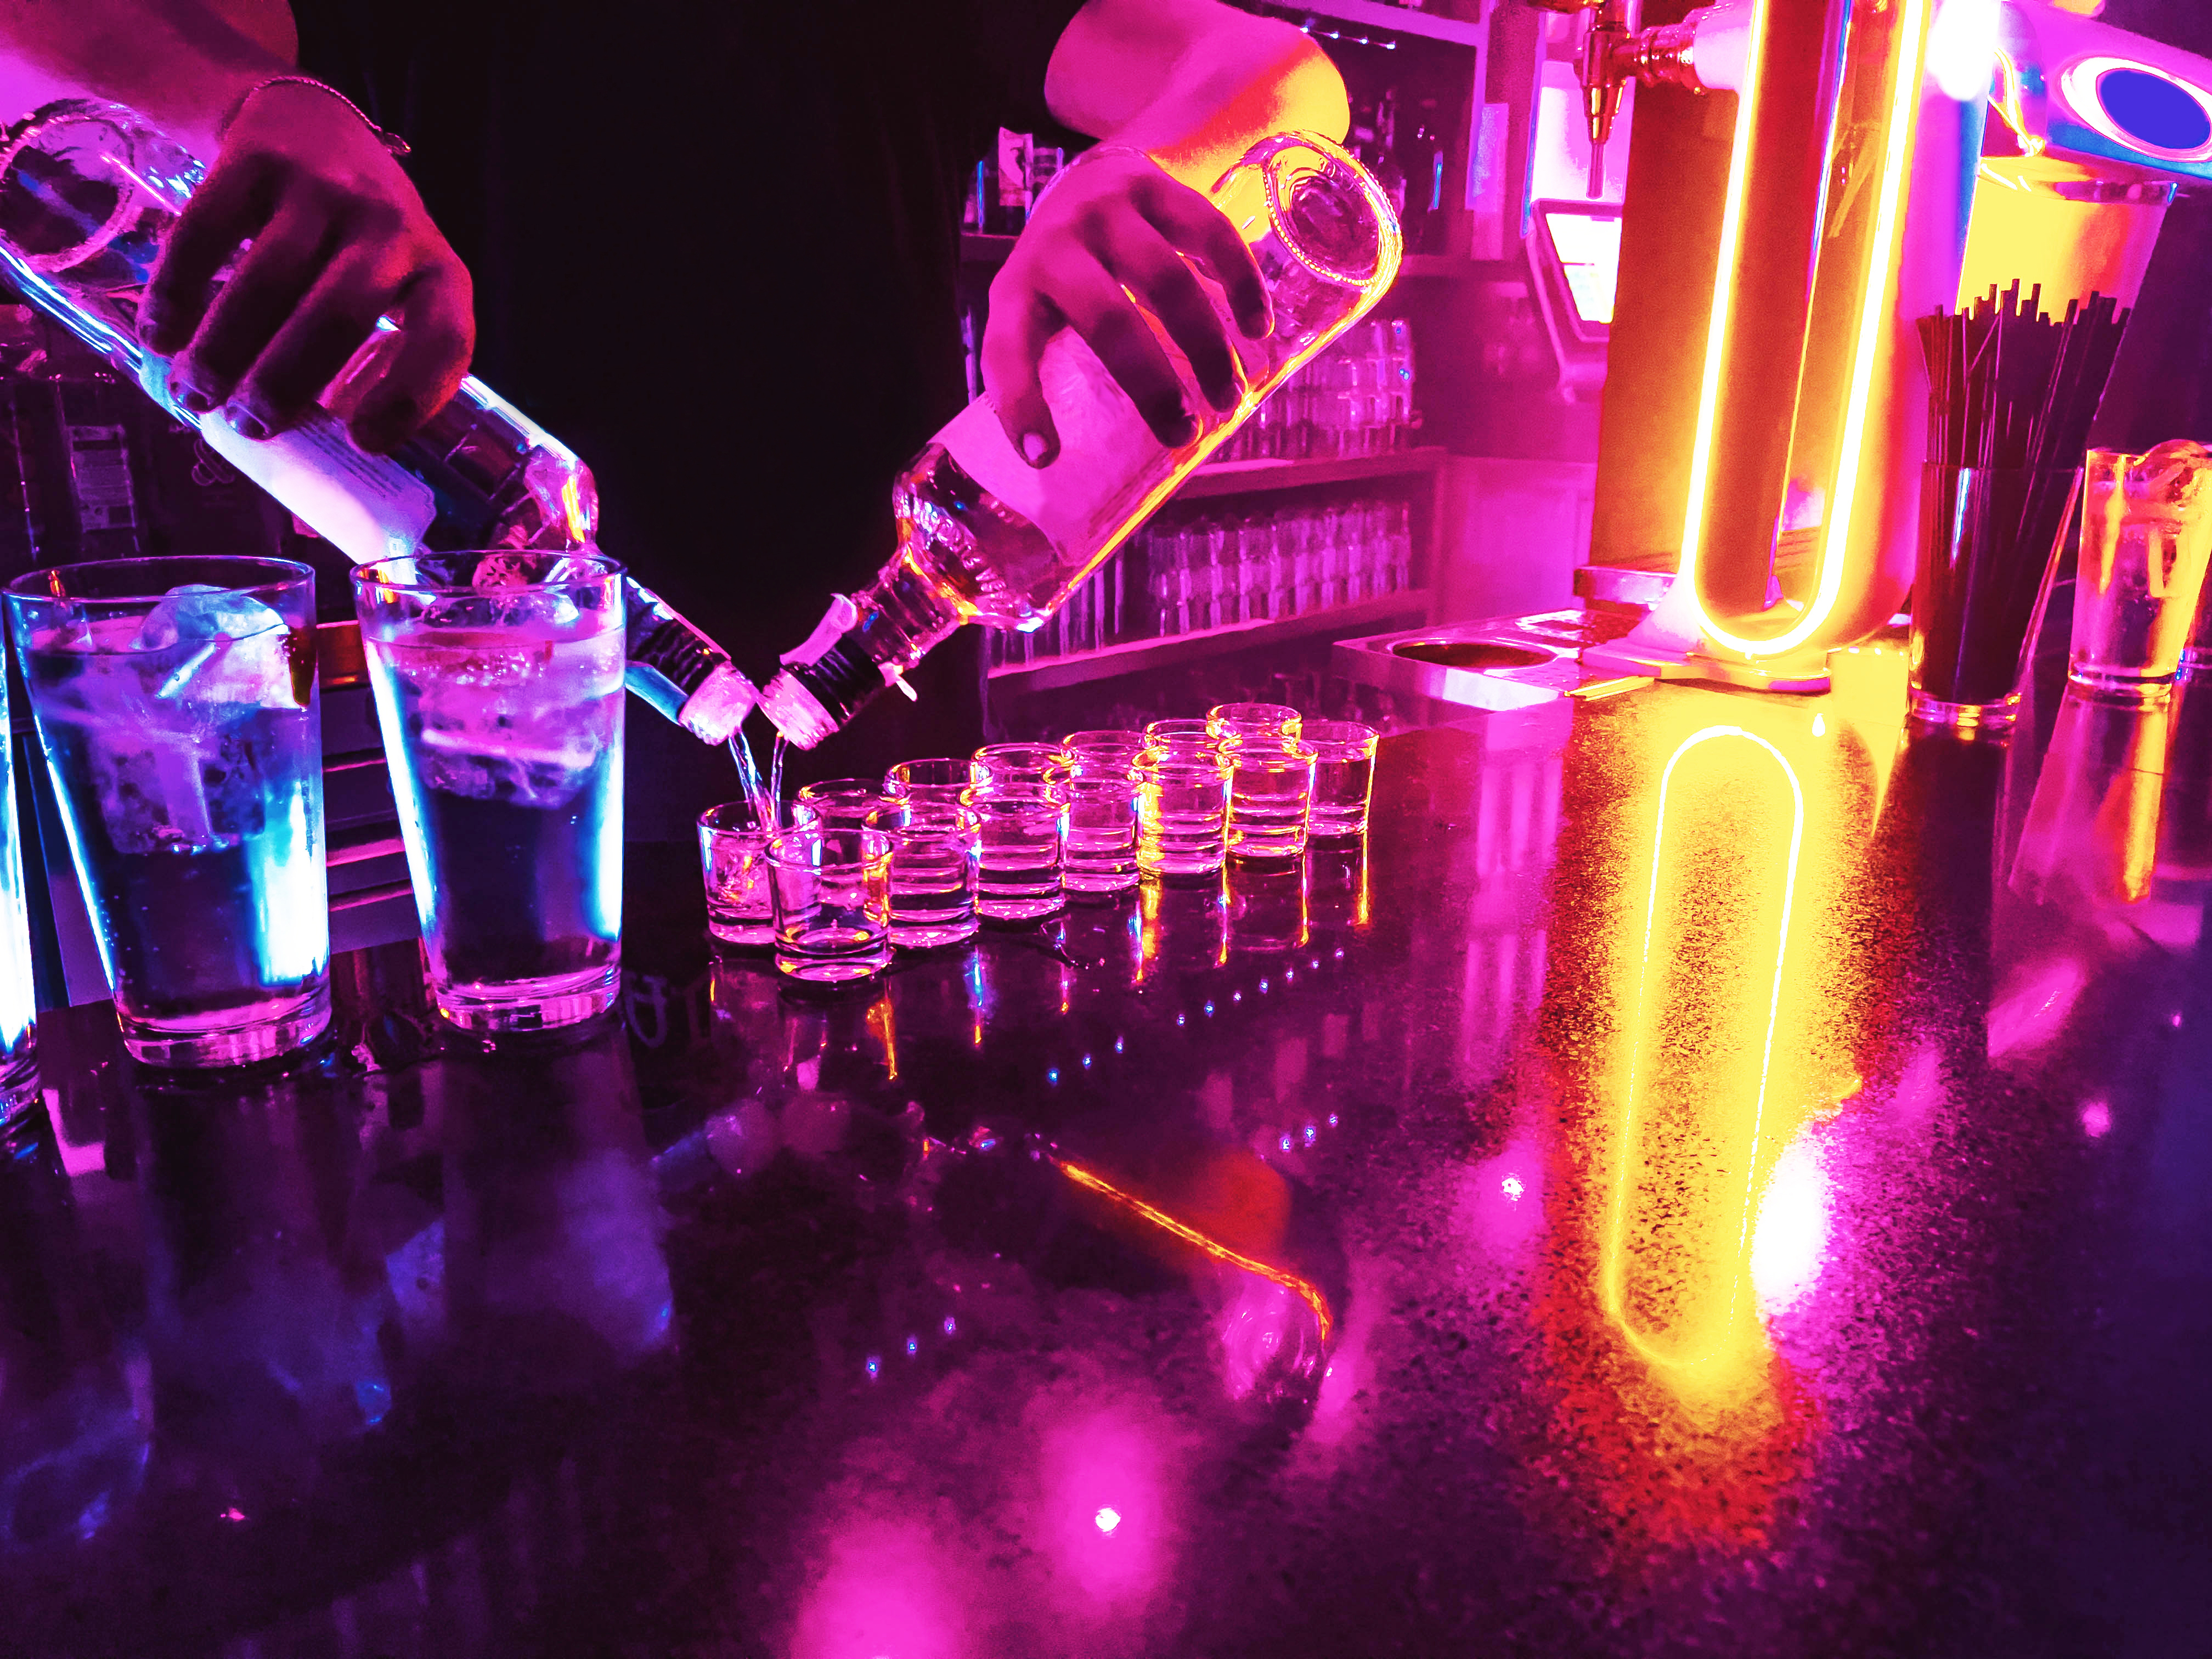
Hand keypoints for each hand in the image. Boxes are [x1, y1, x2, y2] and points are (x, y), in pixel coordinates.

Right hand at [139, 81, 472, 453]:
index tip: (359, 442)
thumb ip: (365, 357)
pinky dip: (178, 289)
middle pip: (339, 315)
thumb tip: (306, 448)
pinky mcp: (260, 159)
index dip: (408, 398)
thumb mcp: (390, 291)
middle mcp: (392, 229)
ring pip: (270, 279)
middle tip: (247, 425)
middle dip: (285, 381)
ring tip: (195, 394)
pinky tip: (160, 334)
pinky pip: (209, 231)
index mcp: (439, 275)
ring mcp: (327, 189)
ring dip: (224, 347)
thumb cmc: (354, 242)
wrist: (311, 126)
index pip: (444, 341)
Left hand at [983, 148, 1268, 464]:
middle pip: (1108, 320)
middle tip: (1184, 432)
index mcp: (1017, 290)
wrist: (1090, 177)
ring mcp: (1108, 209)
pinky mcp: (1158, 185)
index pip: (1006, 350)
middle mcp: (1057, 246)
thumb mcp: (1038, 313)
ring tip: (1228, 395)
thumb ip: (1051, 369)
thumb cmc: (1066, 271)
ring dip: (1205, 347)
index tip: (1046, 456)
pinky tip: (1256, 329)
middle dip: (1151, 385)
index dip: (1021, 406)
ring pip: (1167, 280)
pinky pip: (1210, 235)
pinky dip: (1240, 286)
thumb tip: (1072, 462)